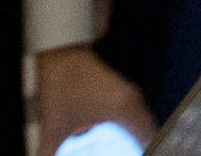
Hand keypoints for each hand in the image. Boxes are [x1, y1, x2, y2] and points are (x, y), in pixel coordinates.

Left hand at [33, 46, 155, 155]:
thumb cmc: (61, 88)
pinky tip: (122, 141)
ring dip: (140, 139)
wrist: (61, 55)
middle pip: (150, 132)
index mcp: (125, 109)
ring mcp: (132, 95)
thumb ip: (49, 153)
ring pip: (145, 124)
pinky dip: (134, 130)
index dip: (148, 152)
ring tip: (132, 152)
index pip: (149, 139)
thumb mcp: (54, 127)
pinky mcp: (125, 93)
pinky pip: (138, 117)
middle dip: (145, 148)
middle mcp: (135, 101)